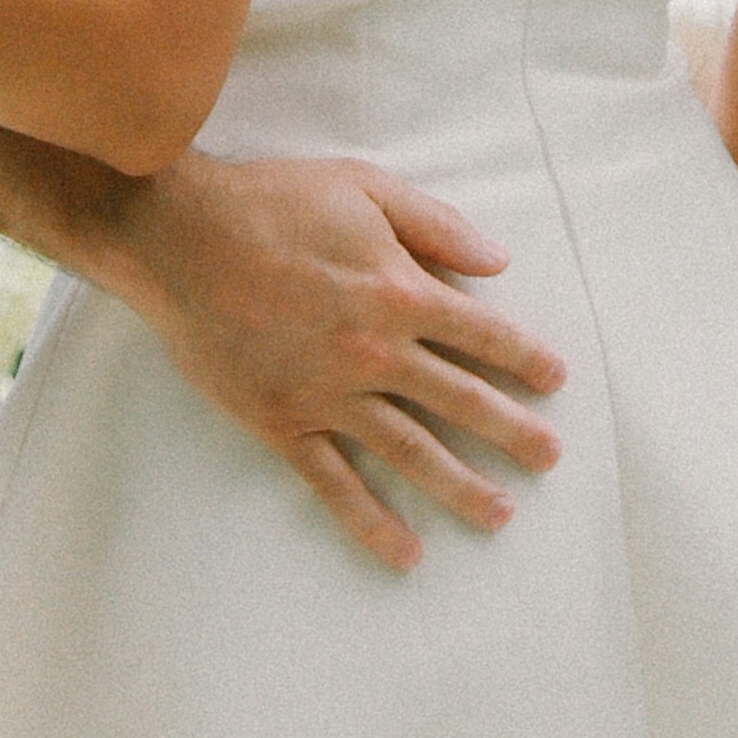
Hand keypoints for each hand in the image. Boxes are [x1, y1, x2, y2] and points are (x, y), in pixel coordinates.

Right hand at [102, 152, 563, 572]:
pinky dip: (371, 521)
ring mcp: (330, 394)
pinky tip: (404, 552)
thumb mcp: (363, 186)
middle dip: (510, 431)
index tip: (554, 382)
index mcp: (399, 290)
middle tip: (548, 458)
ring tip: (499, 514)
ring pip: (410, 450)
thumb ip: (435, 223)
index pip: (480, 333)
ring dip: (459, 486)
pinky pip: (336, 483)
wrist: (183, 238)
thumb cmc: (275, 202)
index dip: (521, 357)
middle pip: (458, 400)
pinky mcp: (286, 424)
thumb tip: (498, 262)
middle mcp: (375, 351)